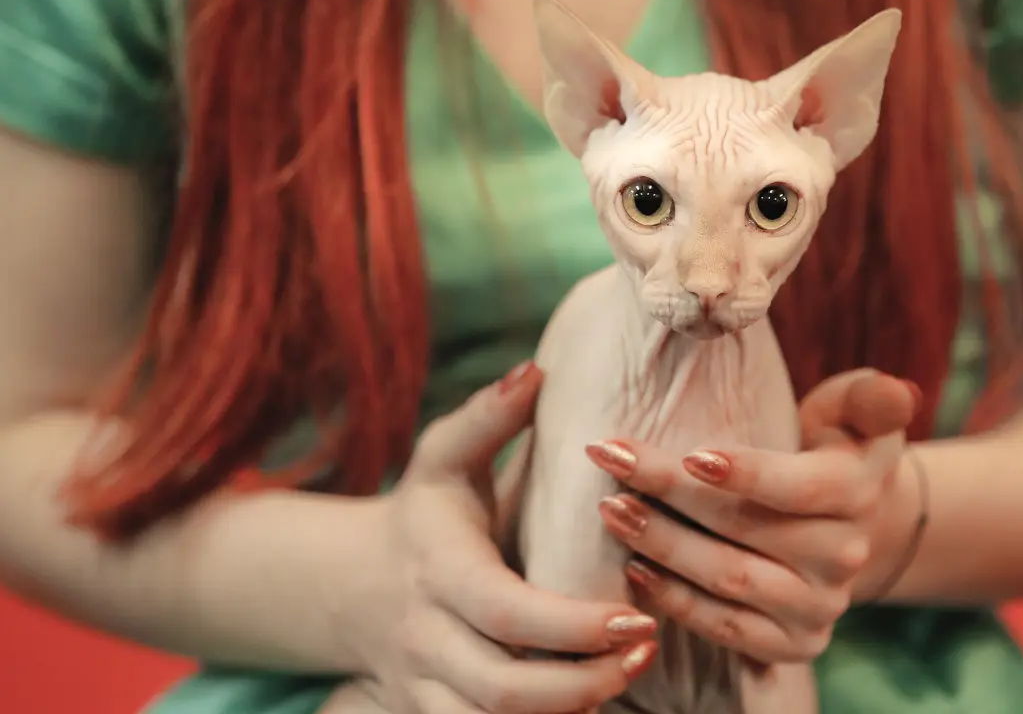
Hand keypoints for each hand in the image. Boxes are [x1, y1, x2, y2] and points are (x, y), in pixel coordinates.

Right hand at [355, 362, 658, 712]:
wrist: (348, 588)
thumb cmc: (421, 515)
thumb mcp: (441, 459)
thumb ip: (485, 418)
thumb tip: (536, 370)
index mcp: (439, 573)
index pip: (506, 614)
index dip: (573, 627)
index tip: (639, 618)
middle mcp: (428, 640)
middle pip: (504, 688)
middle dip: (583, 684)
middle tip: (648, 651)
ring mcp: (424, 688)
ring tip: (628, 679)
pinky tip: (592, 708)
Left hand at [585, 369, 919, 663]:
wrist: (849, 522)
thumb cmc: (832, 447)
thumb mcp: (856, 410)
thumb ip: (869, 398)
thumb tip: (897, 395)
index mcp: (859, 490)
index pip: (796, 487)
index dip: (743, 473)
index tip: (688, 453)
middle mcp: (845, 555)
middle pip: (744, 529)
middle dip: (670, 494)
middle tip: (612, 461)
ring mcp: (821, 605)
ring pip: (729, 580)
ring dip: (661, 547)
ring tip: (612, 510)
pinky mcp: (796, 643)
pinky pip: (727, 628)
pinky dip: (676, 602)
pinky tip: (636, 568)